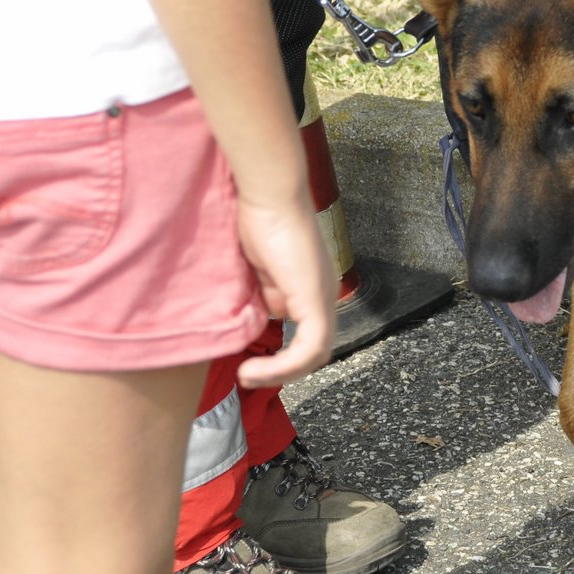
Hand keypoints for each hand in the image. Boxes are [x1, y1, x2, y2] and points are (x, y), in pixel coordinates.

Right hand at [234, 195, 335, 388]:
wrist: (268, 196)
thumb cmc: (259, 220)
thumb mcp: (256, 270)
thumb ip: (260, 295)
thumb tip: (251, 321)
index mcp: (312, 289)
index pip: (308, 337)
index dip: (281, 358)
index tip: (248, 366)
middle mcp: (325, 295)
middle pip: (314, 351)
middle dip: (281, 371)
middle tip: (248, 376)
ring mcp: (324, 297)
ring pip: (315, 354)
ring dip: (280, 374)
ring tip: (249, 376)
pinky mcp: (315, 298)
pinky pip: (310, 347)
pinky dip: (283, 366)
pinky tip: (253, 369)